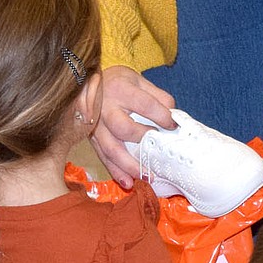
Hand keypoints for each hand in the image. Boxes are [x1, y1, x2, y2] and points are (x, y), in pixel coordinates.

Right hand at [92, 65, 174, 186]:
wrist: (87, 81)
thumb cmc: (118, 82)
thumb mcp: (138, 80)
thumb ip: (158, 96)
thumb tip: (174, 117)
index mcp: (121, 89)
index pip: (145, 104)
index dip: (162, 116)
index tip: (173, 126)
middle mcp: (106, 108)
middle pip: (124, 128)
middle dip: (143, 142)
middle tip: (158, 152)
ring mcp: (96, 125)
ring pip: (111, 148)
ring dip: (129, 166)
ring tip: (146, 177)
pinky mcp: (91, 138)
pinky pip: (103, 156)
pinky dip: (115, 171)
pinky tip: (127, 183)